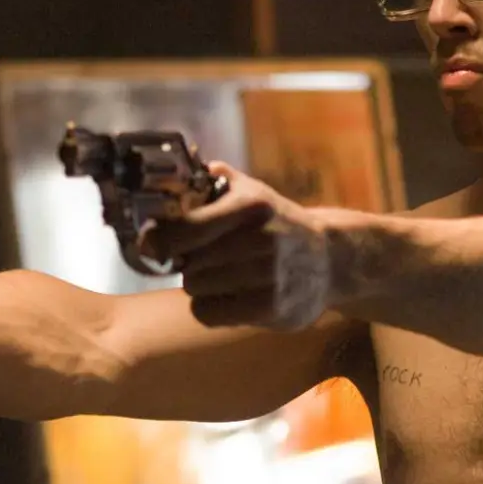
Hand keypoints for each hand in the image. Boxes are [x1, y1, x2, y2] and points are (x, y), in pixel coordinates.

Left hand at [141, 162, 335, 331]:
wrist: (331, 260)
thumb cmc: (278, 224)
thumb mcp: (252, 191)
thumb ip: (213, 180)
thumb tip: (172, 169)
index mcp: (251, 206)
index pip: (185, 229)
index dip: (159, 239)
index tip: (151, 243)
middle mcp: (262, 241)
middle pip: (187, 264)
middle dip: (187, 262)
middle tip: (202, 258)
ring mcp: (269, 277)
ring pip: (195, 289)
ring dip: (200, 284)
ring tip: (222, 275)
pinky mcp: (273, 309)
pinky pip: (209, 314)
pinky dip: (210, 306)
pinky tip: (229, 295)